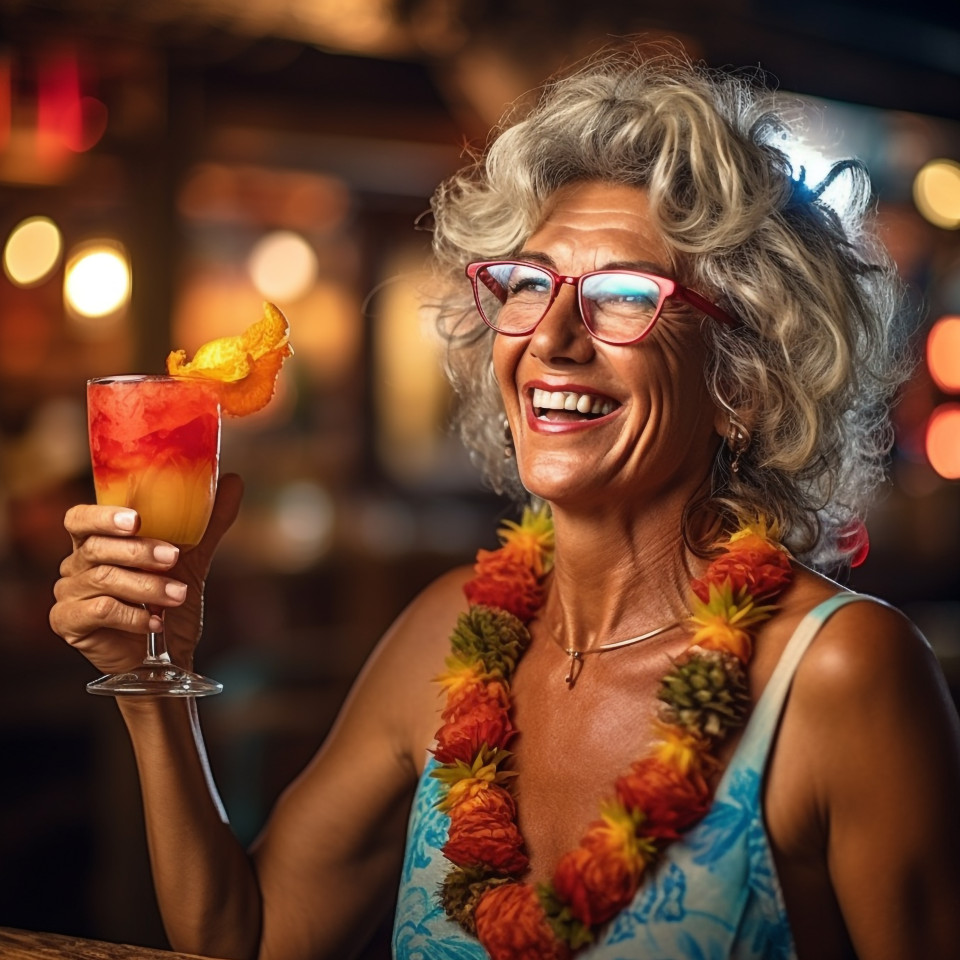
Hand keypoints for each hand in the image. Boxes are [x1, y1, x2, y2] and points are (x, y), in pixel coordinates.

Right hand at [50, 474, 243, 673]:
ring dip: (147, 586)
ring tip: (178, 595)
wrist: (164, 655)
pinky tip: (156, 621)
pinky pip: (98, 611)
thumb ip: (207, 523)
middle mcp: (76, 564)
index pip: (80, 518)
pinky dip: (132, 615)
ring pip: (102, 580)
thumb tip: (233, 481)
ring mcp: (68, 594)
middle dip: (139, 552)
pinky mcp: (68, 623)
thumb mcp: (192, 559)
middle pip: (96, 548)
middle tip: (173, 557)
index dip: (103, 516)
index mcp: (97, 542)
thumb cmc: (168, 602)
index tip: (137, 519)